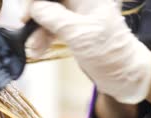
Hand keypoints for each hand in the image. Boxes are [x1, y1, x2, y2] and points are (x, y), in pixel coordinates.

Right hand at [25, 0, 150, 103]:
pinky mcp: (74, 29)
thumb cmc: (109, 53)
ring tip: (33, 46)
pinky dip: (43, 36)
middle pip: (52, 0)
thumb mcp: (78, 34)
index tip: (27, 10)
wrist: (124, 76)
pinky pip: (53, 27)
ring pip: (50, 13)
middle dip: (37, 11)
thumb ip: (54, 17)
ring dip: (38, 28)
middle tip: (26, 24)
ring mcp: (78, 15)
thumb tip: (33, 7)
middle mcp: (83, 1)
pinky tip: (37, 49)